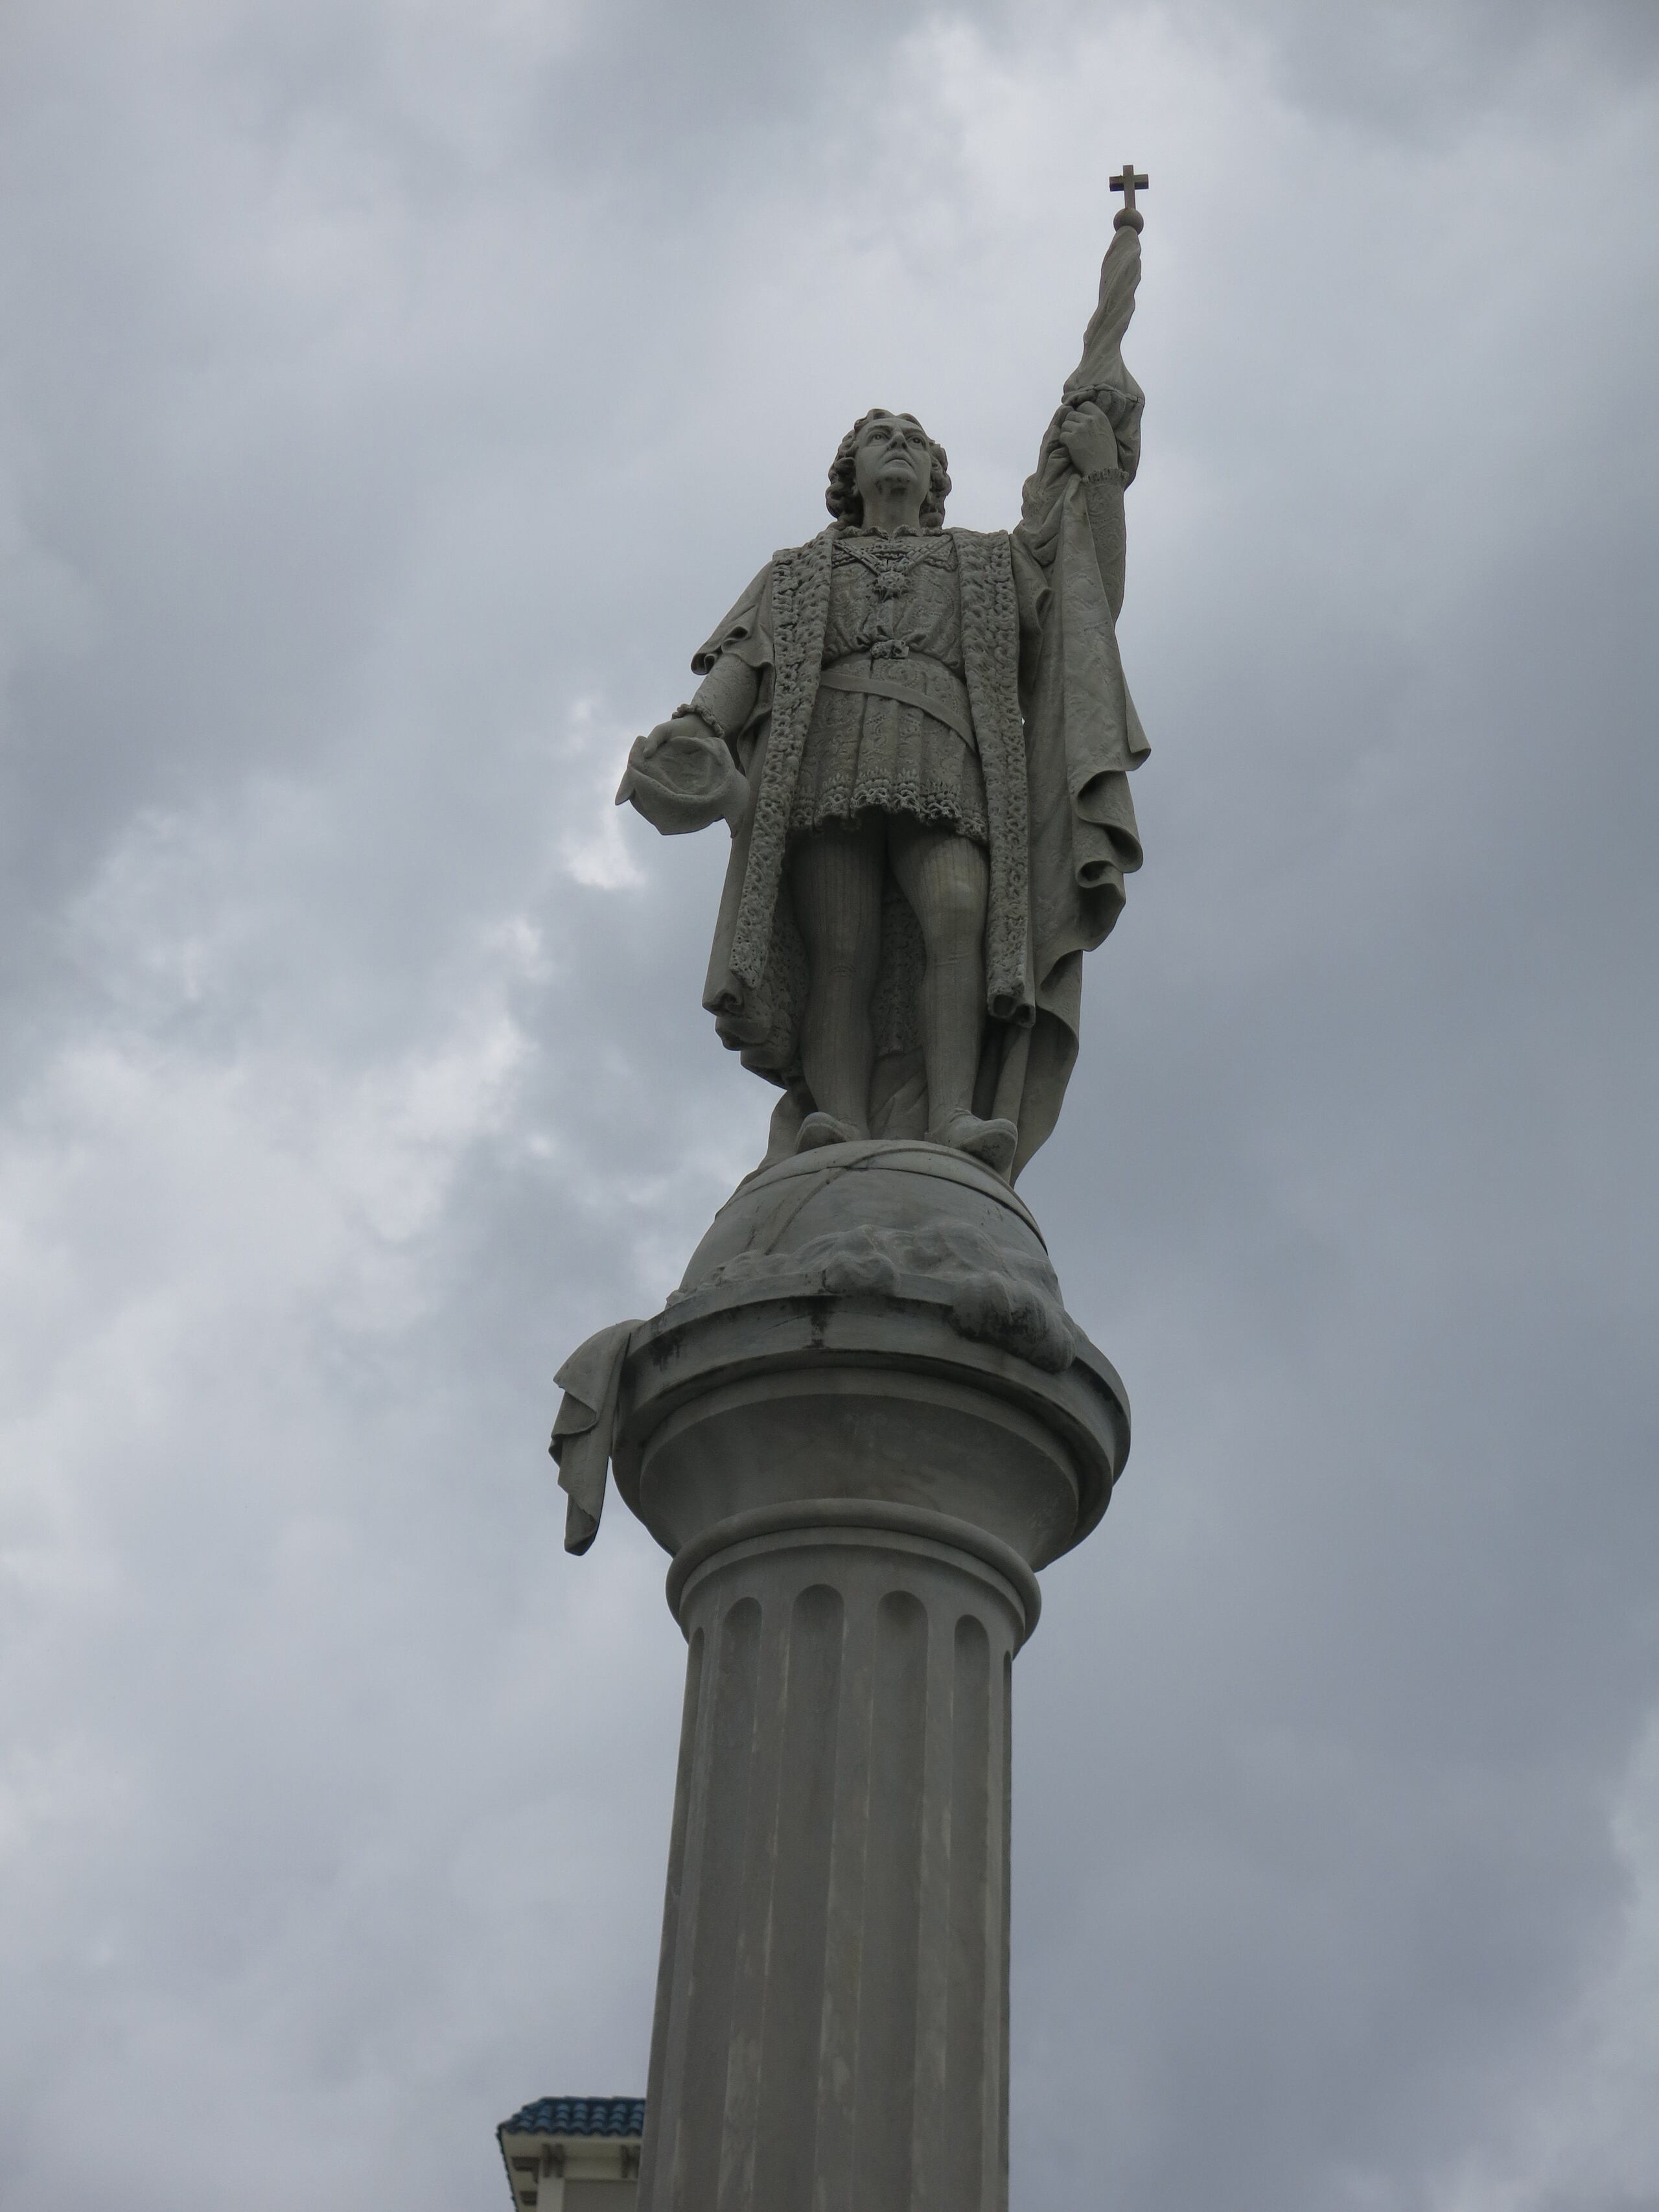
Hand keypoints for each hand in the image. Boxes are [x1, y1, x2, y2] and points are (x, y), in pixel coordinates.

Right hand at [619, 715, 748, 835]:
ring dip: (660, 803)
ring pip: (661, 794)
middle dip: (643, 800)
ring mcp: (672, 779)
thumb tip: (646, 754)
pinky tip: (678, 808)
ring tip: (657, 814)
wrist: (703, 729)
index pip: (633, 776)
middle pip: (646, 789)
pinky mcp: (687, 782)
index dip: (626, 787)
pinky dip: (678, 800)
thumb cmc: (679, 729)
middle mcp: (657, 773)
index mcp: (648, 762)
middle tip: (642, 811)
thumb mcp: (663, 730)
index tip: (619, 800)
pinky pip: (680, 793)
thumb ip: (654, 739)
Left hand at [1057, 400, 1120, 477]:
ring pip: (1065, 424)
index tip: (1079, 422)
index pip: (1085, 405)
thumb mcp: (1107, 432)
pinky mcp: (1072, 439)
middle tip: (1074, 435)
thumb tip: (1084, 416)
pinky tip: (1070, 448)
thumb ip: (1097, 422)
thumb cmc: (1106, 454)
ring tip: (1073, 442)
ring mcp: (1080, 429)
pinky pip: (1062, 435)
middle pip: (1072, 414)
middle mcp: (1090, 420)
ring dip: (1066, 433)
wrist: (1102, 470)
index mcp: (1100, 417)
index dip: (1080, 413)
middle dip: (1071, 424)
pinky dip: (1064, 442)